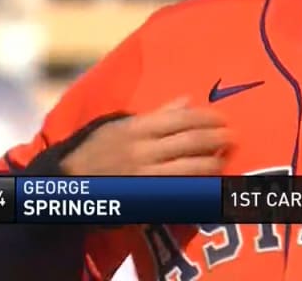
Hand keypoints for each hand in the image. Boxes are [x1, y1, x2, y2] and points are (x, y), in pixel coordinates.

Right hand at [61, 99, 231, 175]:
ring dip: (211, 163)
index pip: (180, 119)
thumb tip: (188, 100)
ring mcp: (144, 178)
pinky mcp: (145, 200)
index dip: (206, 119)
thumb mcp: (119, 125)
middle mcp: (142, 152)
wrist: (68, 187)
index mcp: (136, 129)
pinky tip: (207, 183)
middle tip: (233, 137)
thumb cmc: (95, 151)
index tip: (223, 119)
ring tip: (224, 158)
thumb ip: (156, 114)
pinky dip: (196, 186)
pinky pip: (177, 192)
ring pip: (188, 168)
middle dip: (216, 139)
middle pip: (189, 142)